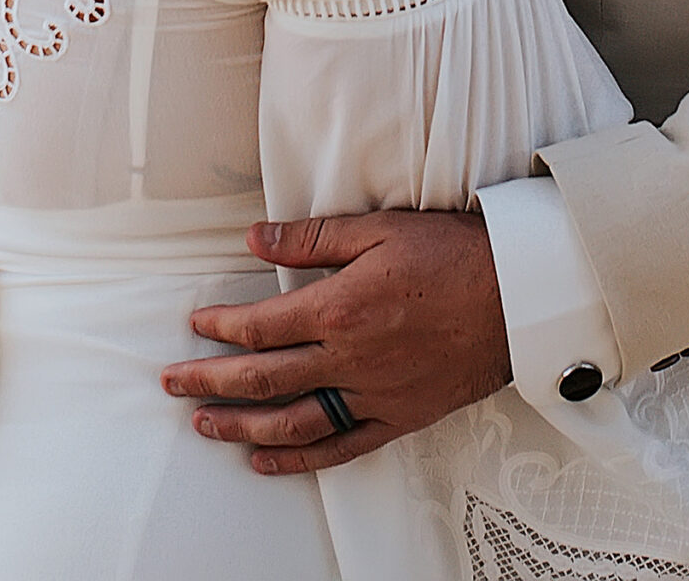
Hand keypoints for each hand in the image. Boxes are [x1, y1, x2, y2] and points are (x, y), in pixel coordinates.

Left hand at [161, 208, 509, 474]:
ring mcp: (372, 394)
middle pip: (264, 378)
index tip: (196, 326)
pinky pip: (339, 448)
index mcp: (341, 308)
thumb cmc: (452, 254)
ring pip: (292, 421)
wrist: (514, 296)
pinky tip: (267, 460)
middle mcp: (350, 358)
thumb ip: (312, 237)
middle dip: (211, 381)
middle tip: (174, 383)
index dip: (222, 328)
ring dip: (241, 426)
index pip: (262, 326)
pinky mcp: (397, 418)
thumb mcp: (378, 228)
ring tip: (205, 425)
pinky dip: (298, 460)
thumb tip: (255, 239)